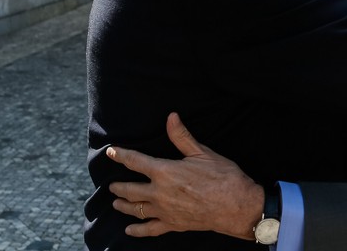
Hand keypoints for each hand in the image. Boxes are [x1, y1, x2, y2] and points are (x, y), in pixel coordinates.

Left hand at [106, 112, 262, 239]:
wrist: (236, 206)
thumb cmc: (221, 176)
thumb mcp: (201, 152)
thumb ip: (181, 136)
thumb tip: (171, 116)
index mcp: (165, 172)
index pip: (136, 162)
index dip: (121, 156)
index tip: (111, 152)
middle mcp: (160, 193)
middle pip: (131, 190)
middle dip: (119, 187)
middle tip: (111, 185)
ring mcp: (165, 211)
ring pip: (136, 209)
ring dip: (124, 205)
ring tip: (116, 203)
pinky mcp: (173, 225)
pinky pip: (150, 229)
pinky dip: (138, 230)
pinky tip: (129, 230)